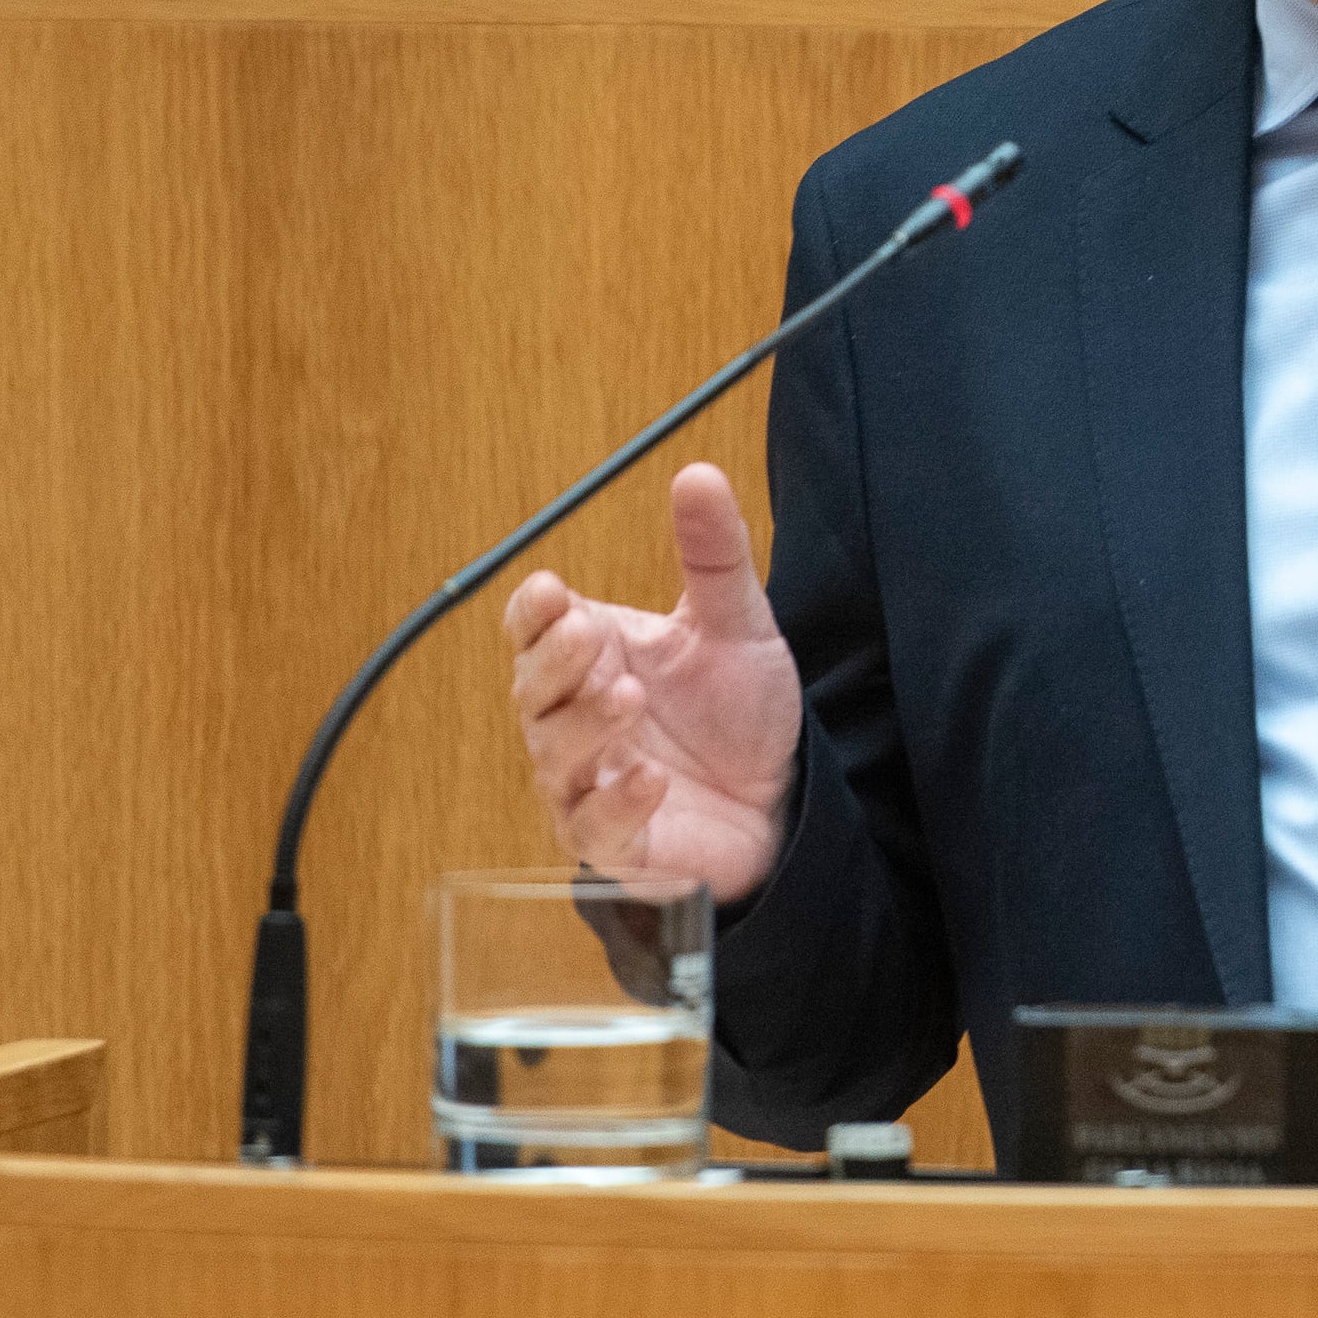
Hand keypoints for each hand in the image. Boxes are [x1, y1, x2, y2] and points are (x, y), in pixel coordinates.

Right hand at [505, 463, 803, 905]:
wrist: (787, 798)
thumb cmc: (740, 713)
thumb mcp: (737, 624)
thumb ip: (714, 554)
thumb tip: (698, 472)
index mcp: (592, 657)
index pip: (534, 629)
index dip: (533, 612)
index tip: (551, 591)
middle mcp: (576, 719)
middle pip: (531, 690)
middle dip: (553, 663)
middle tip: (587, 637)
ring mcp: (589, 784)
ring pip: (554, 757)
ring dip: (585, 726)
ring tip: (629, 697)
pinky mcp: (618, 845)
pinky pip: (595, 829)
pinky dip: (616, 804)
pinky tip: (651, 780)